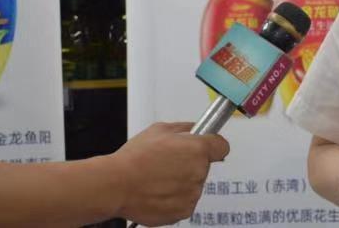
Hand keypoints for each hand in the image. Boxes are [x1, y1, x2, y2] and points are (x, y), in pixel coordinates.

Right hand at [109, 122, 229, 225]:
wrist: (116, 185)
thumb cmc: (135, 157)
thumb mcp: (160, 130)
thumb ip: (184, 128)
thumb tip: (196, 130)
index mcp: (198, 149)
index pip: (222, 147)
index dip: (213, 146)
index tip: (205, 146)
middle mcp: (199, 172)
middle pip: (204, 166)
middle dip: (190, 164)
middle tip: (169, 163)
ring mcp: (192, 193)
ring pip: (194, 185)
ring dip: (182, 182)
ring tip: (159, 179)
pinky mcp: (184, 211)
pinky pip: (185, 201)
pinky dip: (175, 199)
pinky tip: (158, 192)